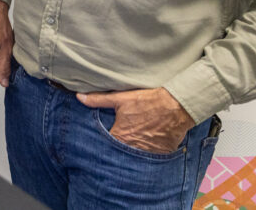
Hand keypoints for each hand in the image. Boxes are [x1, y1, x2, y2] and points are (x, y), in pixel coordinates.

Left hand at [77, 88, 195, 153]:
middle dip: (116, 152)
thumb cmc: (147, 101)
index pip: (105, 147)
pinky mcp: (161, 154)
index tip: (99, 145)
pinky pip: (150, 158)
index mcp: (120, 137)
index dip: (101, 146)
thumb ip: (98, 100)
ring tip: (132, 146)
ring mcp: (148, 154)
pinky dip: (147, 154)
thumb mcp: (121, 98)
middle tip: (117, 145)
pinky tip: (146, 146)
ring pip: (135, 158)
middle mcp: (133, 149)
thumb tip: (79, 97)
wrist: (176, 106)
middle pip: (120, 155)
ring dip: (131, 154)